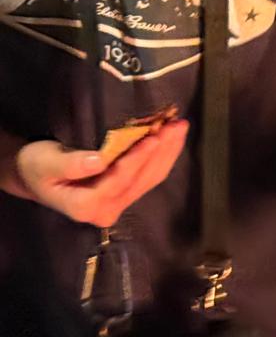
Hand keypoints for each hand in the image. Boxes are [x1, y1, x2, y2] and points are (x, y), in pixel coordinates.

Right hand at [9, 122, 187, 226]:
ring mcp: (118, 204)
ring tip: (180, 127)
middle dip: (161, 151)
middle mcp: (106, 210)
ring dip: (168, 151)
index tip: (153, 138)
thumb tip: (99, 161)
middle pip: (140, 179)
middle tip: (177, 125)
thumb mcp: (45, 162)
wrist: (35, 176)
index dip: (138, 159)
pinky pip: (149, 176)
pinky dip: (163, 156)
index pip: (119, 181)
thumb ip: (70, 164)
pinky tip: (172, 139)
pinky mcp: (125, 195)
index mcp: (85, 206)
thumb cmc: (37, 167)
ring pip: (150, 178)